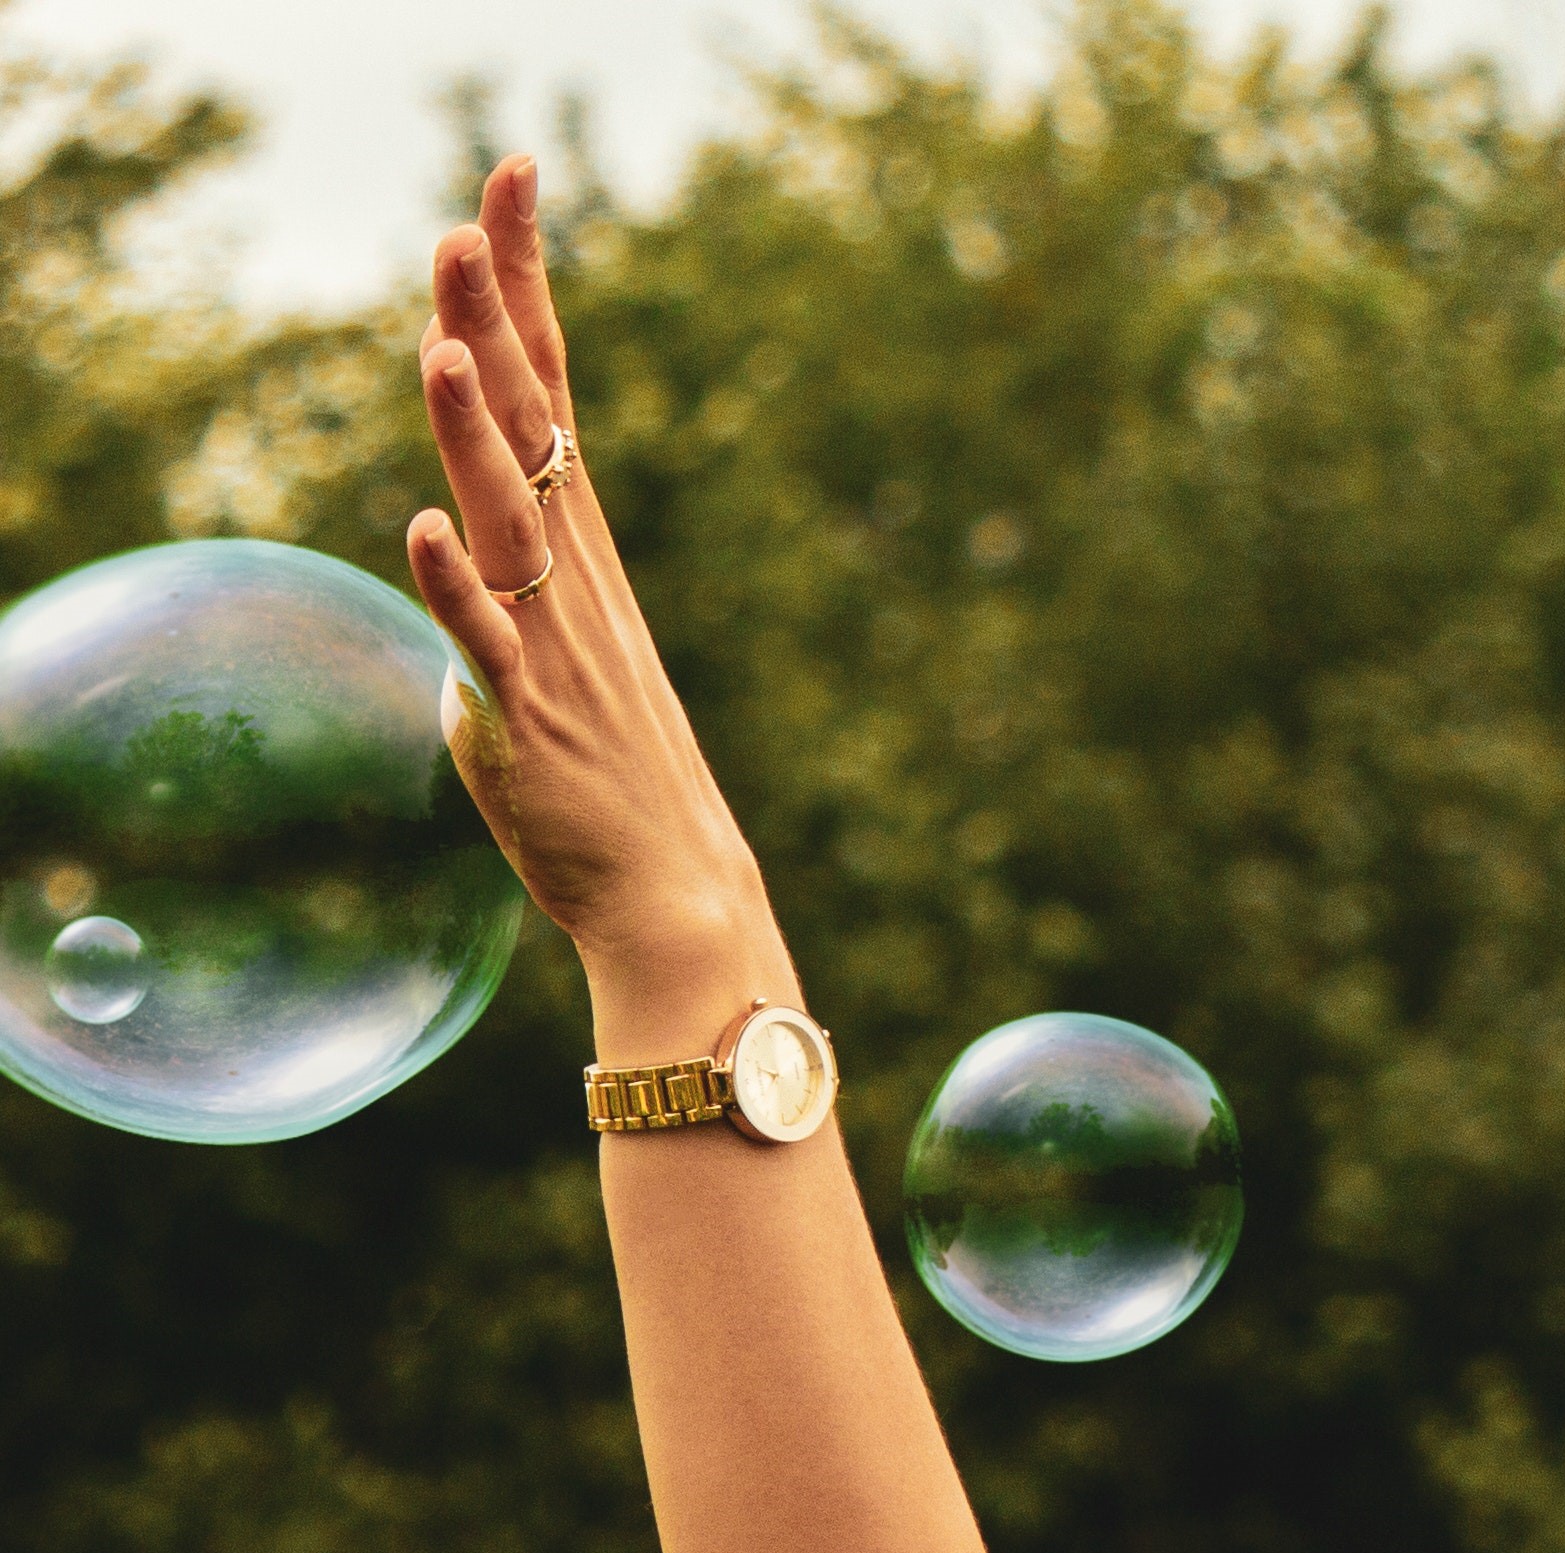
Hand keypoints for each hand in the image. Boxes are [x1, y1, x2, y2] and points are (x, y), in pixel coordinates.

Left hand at [404, 157, 775, 988]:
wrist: (677, 899)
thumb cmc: (616, 794)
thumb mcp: (551, 674)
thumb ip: (500, 619)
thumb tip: (460, 606)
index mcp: (579, 557)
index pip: (550, 392)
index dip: (524, 286)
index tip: (509, 182)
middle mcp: (572, 584)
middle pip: (532, 429)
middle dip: (498, 322)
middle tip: (468, 221)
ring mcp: (554, 649)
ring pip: (509, 520)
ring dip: (476, 436)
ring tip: (445, 347)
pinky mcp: (528, 723)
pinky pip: (489, 644)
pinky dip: (458, 587)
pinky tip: (427, 528)